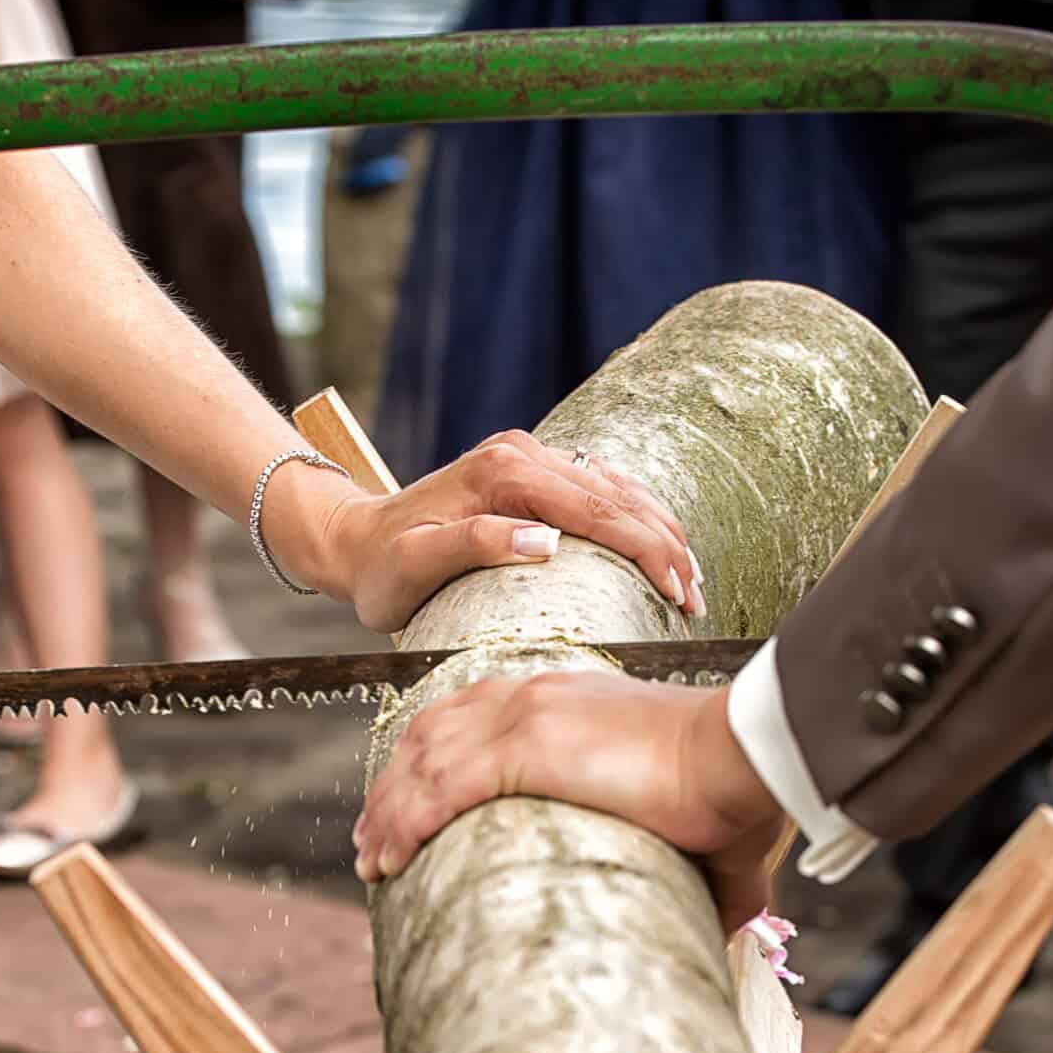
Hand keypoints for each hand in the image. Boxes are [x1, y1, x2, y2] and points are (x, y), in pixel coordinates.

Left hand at [277, 430, 702, 632]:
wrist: (355, 541)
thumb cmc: (382, 569)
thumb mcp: (415, 566)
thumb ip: (475, 546)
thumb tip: (545, 541)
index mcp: (504, 474)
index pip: (597, 511)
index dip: (647, 551)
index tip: (678, 591)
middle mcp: (523, 454)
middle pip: (618, 498)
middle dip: (665, 546)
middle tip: (697, 597)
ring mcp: (531, 457)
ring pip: (618, 490)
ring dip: (659, 532)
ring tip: (691, 578)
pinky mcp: (533, 471)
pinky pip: (600, 490)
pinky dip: (637, 517)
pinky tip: (661, 545)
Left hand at [353, 674, 783, 935]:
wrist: (742, 757)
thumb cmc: (734, 794)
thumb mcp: (698, 826)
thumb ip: (702, 875)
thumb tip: (726, 930)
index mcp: (566, 700)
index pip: (477, 715)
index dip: (436, 758)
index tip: (415, 803)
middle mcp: (534, 696)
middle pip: (434, 732)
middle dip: (395, 787)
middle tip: (374, 838)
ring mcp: (525, 715)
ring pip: (423, 760)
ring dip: (388, 812)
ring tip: (370, 859)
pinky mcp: (523, 747)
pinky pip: (437, 787)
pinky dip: (403, 823)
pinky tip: (388, 858)